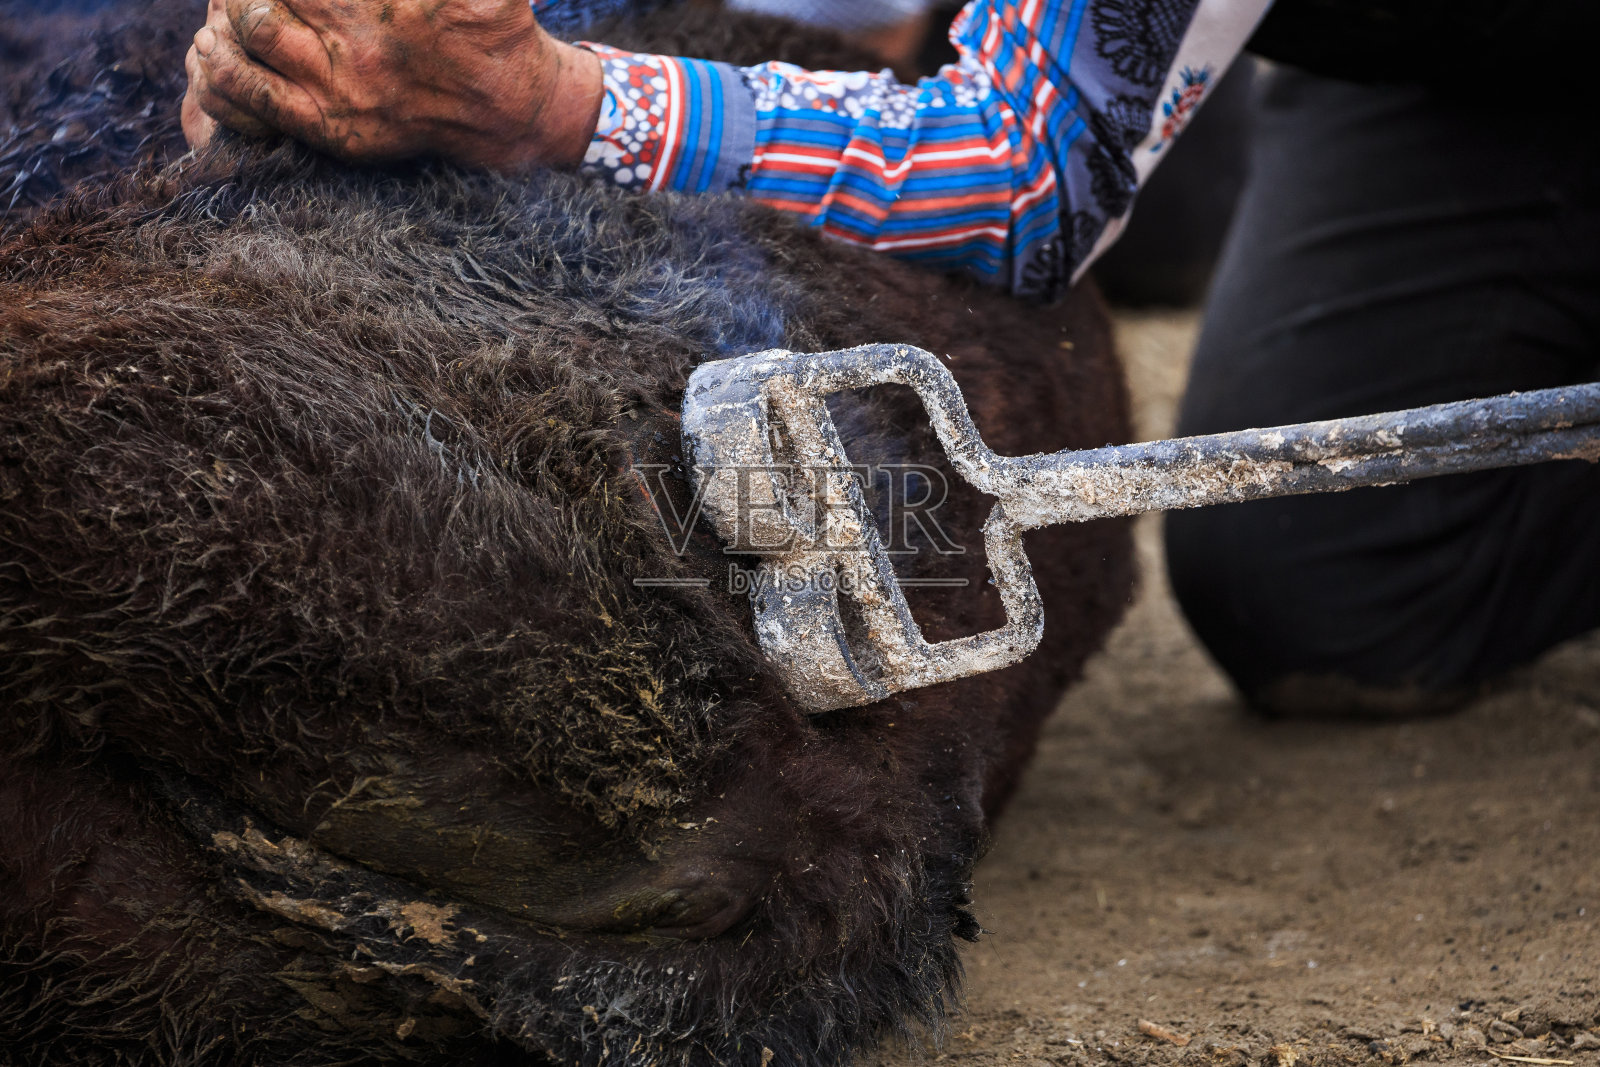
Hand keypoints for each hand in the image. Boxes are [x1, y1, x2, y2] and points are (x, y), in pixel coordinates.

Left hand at [182, 0, 602, 170]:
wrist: (511, 107)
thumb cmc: (491, 25)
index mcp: (379, 6)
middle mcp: (356, 45)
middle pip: (256, 2)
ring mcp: (339, 92)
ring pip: (245, 40)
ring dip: (222, 21)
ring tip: (223, 13)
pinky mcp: (332, 130)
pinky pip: (250, 100)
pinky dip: (220, 72)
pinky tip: (215, 51)